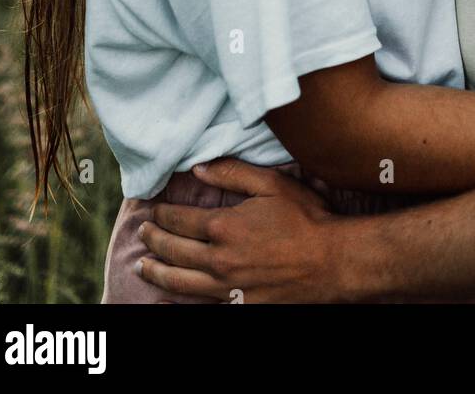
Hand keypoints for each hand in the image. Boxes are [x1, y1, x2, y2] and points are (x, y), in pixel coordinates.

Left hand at [139, 158, 342, 303]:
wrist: (331, 261)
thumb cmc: (305, 219)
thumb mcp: (272, 183)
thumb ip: (233, 173)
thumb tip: (198, 168)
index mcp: (224, 227)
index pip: (180, 220)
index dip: (162, 213)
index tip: (152, 209)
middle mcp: (219, 260)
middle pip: (173, 250)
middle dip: (153, 239)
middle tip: (143, 232)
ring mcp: (227, 288)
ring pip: (179, 282)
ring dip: (157, 271)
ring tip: (142, 265)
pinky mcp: (238, 306)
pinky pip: (200, 307)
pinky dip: (176, 305)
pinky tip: (163, 302)